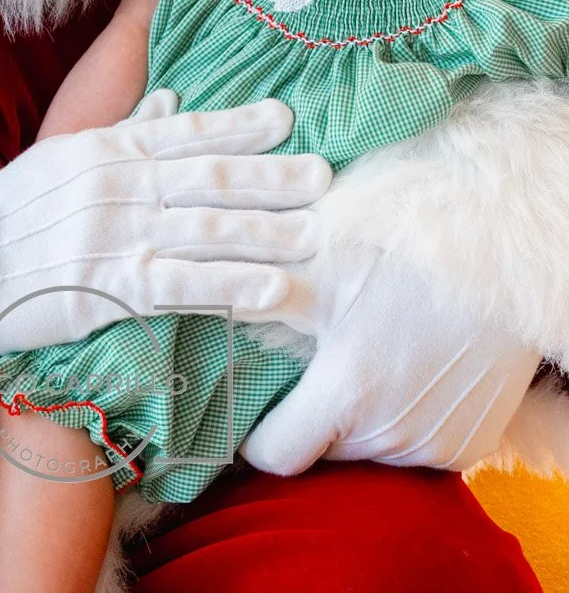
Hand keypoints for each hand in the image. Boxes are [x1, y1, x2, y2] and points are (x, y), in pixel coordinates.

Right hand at [0, 97, 330, 391]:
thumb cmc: (14, 212)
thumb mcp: (64, 155)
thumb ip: (123, 130)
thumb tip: (169, 100)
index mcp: (107, 147)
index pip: (186, 130)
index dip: (239, 125)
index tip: (286, 118)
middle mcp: (118, 183)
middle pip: (209, 176)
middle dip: (272, 175)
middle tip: (324, 175)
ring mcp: (115, 234)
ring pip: (205, 226)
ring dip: (266, 229)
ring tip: (315, 231)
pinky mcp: (109, 287)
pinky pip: (183, 284)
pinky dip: (231, 285)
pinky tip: (271, 288)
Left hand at [240, 245, 539, 473]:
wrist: (502, 266)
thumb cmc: (407, 254)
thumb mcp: (329, 265)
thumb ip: (266, 292)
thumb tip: (208, 290)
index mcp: (348, 392)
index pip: (277, 454)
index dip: (255, 436)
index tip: (251, 412)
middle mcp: (390, 433)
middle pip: (324, 452)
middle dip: (309, 418)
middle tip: (311, 370)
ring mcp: (433, 446)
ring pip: (369, 452)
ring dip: (358, 422)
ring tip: (364, 362)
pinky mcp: (467, 447)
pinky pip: (414, 449)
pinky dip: (401, 423)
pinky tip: (405, 373)